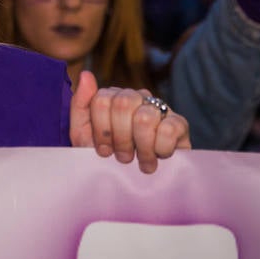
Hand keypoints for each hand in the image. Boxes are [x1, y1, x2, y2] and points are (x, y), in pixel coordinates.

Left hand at [68, 71, 190, 172]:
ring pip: (145, 118)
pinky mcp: (179, 123)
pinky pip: (169, 128)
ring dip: (141, 148)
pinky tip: (159, 156)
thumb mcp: (83, 134)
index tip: (104, 150)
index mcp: (113, 97)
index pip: (102, 100)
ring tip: (141, 162)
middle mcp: (137, 97)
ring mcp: (158, 108)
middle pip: (123, 105)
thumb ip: (80, 104)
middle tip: (123, 157)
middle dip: (120, 139)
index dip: (101, 130)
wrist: (133, 184)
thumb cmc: (108, 156)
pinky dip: (161, 148)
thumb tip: (86, 74)